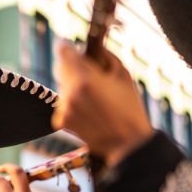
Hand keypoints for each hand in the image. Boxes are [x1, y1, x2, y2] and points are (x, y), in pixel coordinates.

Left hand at [52, 42, 153, 166]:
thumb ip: (106, 57)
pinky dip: (72, 103)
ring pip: (62, 86)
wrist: (127, 144)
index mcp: (84, 79)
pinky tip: (89, 110)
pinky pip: (63, 103)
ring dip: (73, 86)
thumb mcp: (123, 76)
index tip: (73, 49)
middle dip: (73, 67)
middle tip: (90, 74)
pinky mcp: (61, 121)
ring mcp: (63, 108)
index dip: (69, 48)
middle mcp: (69, 93)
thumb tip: (94, 47)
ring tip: (94, 97)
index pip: (63, 51)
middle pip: (60, 68)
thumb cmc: (130, 108)